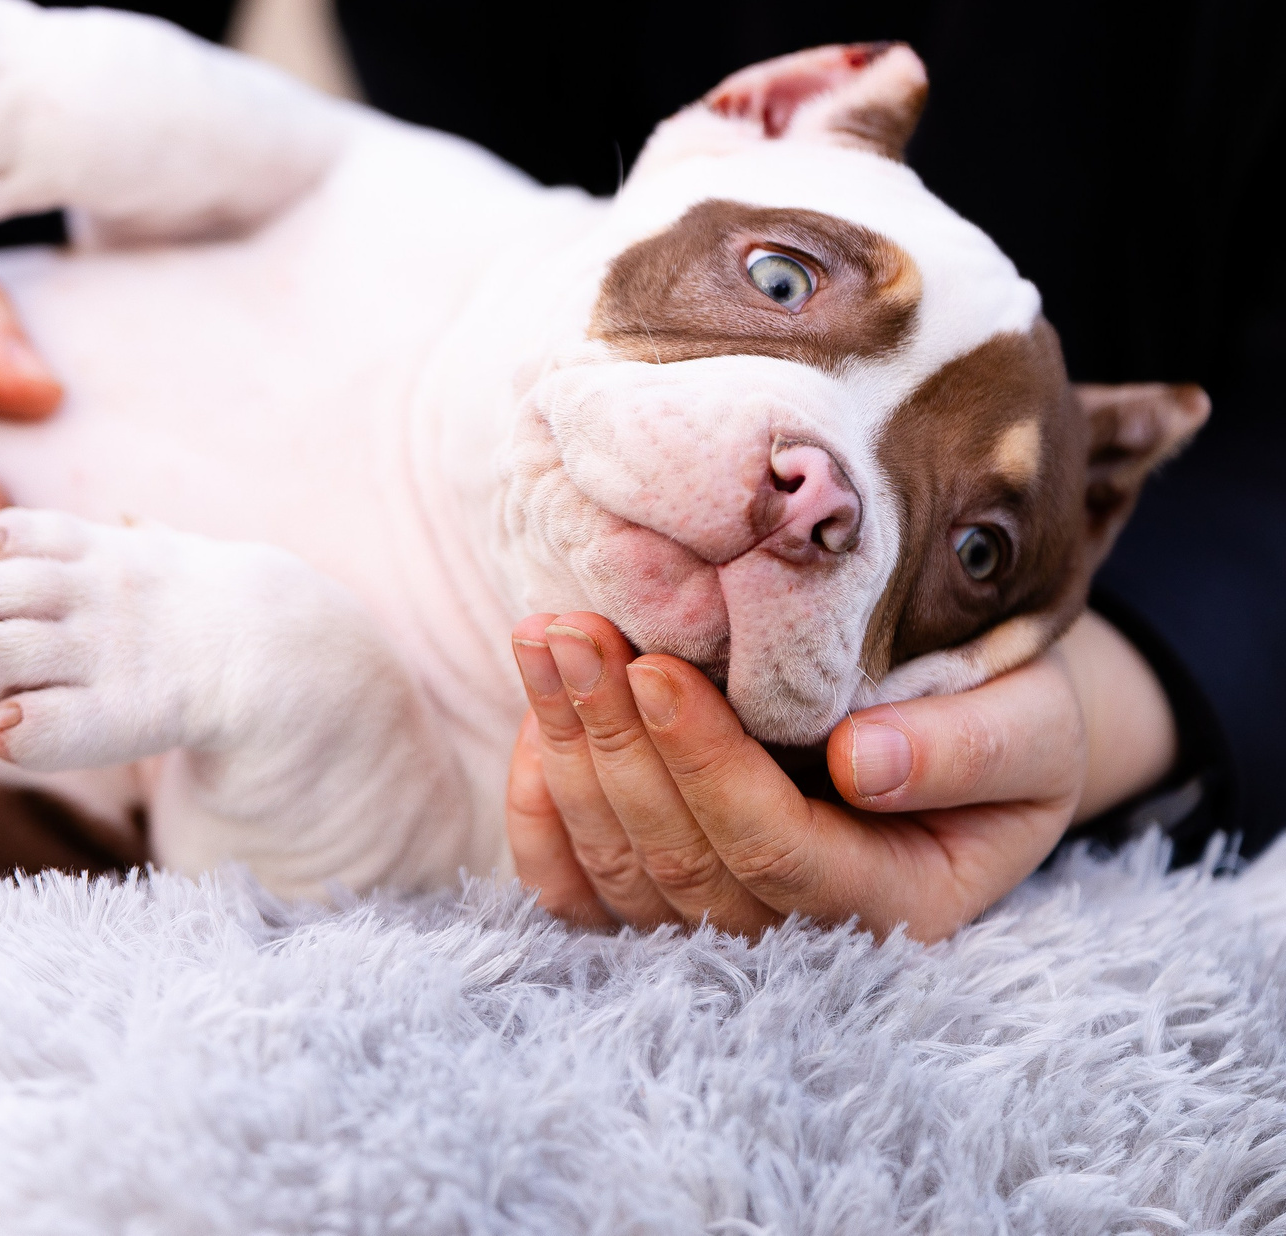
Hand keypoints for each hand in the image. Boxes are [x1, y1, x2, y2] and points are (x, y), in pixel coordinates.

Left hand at [503, 609, 1176, 940]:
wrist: (966, 726)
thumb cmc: (1007, 715)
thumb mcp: (1031, 722)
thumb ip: (966, 748)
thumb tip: (862, 765)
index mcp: (899, 904)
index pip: (775, 851)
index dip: (707, 765)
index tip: (656, 669)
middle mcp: (798, 937)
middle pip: (678, 860)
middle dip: (617, 739)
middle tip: (573, 631)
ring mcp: (715, 927)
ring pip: (615, 866)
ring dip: (568, 749)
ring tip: (545, 640)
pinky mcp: (654, 900)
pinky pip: (570, 884)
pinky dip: (538, 805)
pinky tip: (536, 712)